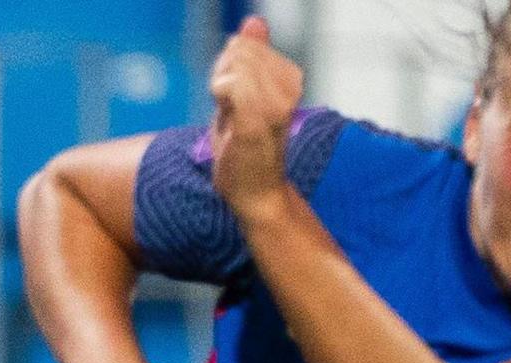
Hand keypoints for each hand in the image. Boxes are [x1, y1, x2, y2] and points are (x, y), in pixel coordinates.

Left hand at [205, 18, 304, 213]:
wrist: (255, 195)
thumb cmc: (246, 150)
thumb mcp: (244, 96)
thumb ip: (249, 58)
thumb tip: (254, 20)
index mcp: (289, 77)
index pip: (244, 45)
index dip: (226, 69)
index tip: (233, 100)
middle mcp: (290, 85)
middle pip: (238, 50)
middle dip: (222, 75)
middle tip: (230, 110)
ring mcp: (277, 100)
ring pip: (234, 64)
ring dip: (220, 89)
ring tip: (232, 117)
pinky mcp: (260, 117)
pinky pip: (230, 84)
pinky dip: (219, 96)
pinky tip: (228, 118)